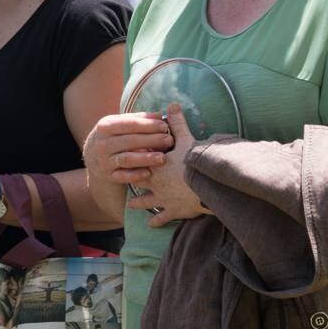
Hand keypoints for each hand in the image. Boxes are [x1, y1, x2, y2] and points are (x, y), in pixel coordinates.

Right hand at [83, 112, 172, 184]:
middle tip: (169, 140)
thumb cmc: (113, 137)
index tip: (165, 126)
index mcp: (106, 126)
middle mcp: (102, 143)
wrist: (93, 158)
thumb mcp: (120, 125)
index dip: (148, 125)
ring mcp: (104, 160)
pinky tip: (149, 173)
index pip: (129, 124)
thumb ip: (139, 119)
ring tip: (162, 158)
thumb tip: (159, 115)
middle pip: (130, 141)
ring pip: (127, 159)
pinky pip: (123, 176)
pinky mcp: (108, 175)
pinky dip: (136, 175)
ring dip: (146, 158)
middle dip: (152, 140)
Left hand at [125, 105, 212, 227]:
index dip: (131, 161)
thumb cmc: (194, 162)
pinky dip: (156, 221)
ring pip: (146, 202)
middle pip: (138, 182)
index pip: (138, 162)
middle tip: (121, 181)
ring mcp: (163, 199)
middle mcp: (155, 183)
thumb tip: (172, 104)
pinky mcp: (173, 211)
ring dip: (138, 204)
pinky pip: (162, 217)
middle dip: (130, 181)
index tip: (121, 159)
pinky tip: (151, 224)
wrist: (206, 184)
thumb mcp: (186, 139)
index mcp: (156, 165)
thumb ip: (177, 123)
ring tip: (131, 206)